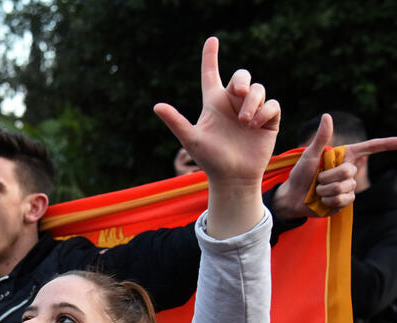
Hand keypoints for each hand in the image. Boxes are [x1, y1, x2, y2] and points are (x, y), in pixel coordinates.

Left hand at [154, 37, 279, 188]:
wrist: (232, 178)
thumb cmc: (209, 160)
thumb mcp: (191, 139)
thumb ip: (176, 121)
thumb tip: (157, 106)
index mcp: (213, 104)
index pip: (211, 74)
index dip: (210, 57)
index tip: (211, 40)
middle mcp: (232, 104)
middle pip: (241, 76)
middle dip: (242, 80)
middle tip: (237, 92)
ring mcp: (251, 111)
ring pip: (257, 89)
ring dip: (252, 102)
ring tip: (245, 121)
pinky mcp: (268, 120)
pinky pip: (271, 104)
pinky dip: (264, 111)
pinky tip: (255, 125)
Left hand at [273, 114, 396, 217]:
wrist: (293, 198)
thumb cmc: (300, 174)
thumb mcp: (309, 155)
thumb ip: (321, 138)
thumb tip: (327, 116)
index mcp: (345, 156)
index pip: (371, 147)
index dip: (388, 144)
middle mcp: (350, 170)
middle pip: (350, 171)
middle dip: (328, 176)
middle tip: (317, 178)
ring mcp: (349, 186)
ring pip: (345, 187)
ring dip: (326, 189)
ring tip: (317, 190)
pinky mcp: (345, 200)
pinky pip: (343, 200)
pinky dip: (328, 200)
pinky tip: (322, 200)